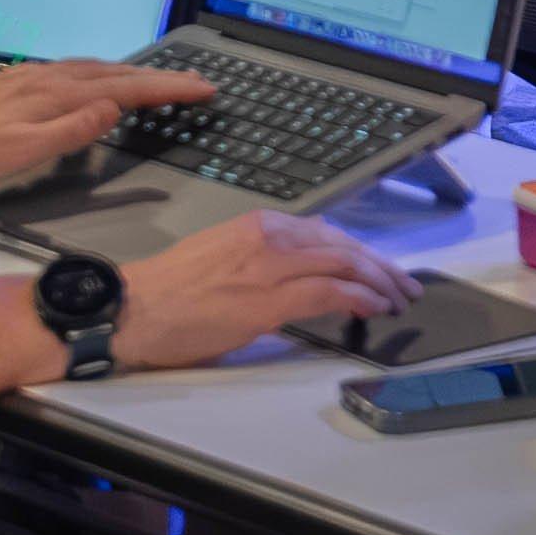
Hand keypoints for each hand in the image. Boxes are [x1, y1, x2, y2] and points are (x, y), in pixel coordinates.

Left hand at [0, 57, 206, 183]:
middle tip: (199, 84)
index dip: (168, 90)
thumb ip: (69, 132)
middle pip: (122, 74)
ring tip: (165, 81)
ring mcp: (41, 75)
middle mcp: (55, 78)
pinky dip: (110, 72)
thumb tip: (113, 110)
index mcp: (59, 96)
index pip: (127, 89)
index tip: (203, 89)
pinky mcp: (28, 79)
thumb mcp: (19, 151)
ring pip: (103, 69)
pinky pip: (83, 70)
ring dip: (139, 74)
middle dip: (164, 79)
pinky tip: (106, 78)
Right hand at [114, 207, 418, 369]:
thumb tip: (300, 277)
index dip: (361, 251)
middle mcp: (269, 237)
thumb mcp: (223, 257)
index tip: (379, 268)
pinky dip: (360, 297)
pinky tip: (375, 307)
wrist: (132, 309)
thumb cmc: (170, 292)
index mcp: (258, 225)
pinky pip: (330, 291)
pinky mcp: (267, 300)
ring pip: (345, 264)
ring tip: (398, 299)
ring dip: (379, 282)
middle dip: (381, 266)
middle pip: (344, 245)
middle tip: (404, 285)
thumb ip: (262, 259)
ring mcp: (270, 267)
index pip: (326, 233)